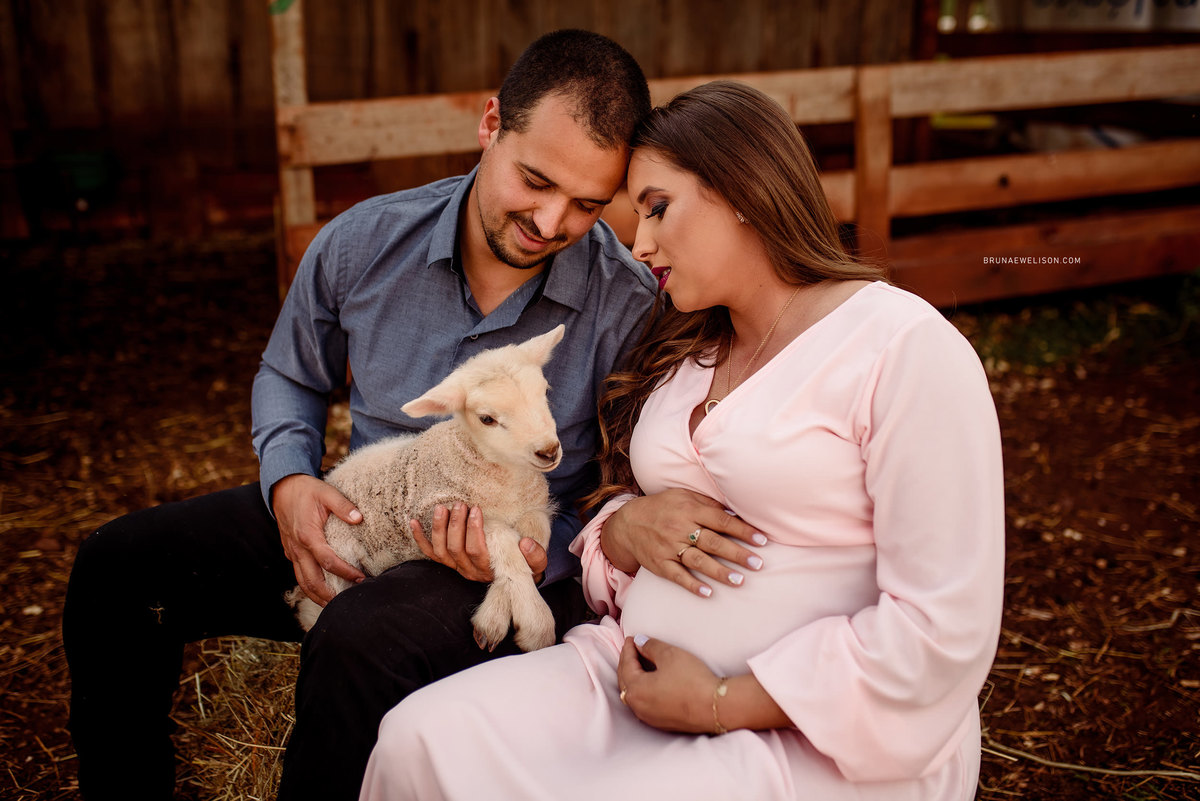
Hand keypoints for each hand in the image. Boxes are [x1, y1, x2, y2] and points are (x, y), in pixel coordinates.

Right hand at [273, 473, 366, 604]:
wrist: (282, 489)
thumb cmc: (307, 491)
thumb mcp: (326, 492)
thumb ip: (343, 505)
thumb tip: (359, 518)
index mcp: (308, 535)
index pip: (327, 561)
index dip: (345, 572)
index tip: (361, 578)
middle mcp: (298, 548)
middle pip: (312, 580)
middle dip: (329, 595)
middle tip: (348, 602)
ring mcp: (292, 552)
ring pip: (302, 582)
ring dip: (317, 596)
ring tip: (335, 605)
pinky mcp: (291, 552)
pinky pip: (299, 574)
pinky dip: (310, 586)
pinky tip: (323, 591)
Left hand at [411, 503, 547, 583]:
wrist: (512, 576)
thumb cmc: (523, 563)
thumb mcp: (536, 563)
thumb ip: (535, 556)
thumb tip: (525, 543)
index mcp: (489, 569)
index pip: (477, 551)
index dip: (474, 530)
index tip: (476, 509)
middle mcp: (470, 571)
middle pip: (456, 549)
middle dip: (456, 525)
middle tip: (460, 504)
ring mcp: (456, 567)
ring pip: (441, 551)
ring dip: (439, 529)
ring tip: (442, 508)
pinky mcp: (447, 563)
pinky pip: (429, 553)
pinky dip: (419, 538)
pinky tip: (413, 521)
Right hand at [602, 488, 765, 596]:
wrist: (628, 522)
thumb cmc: (663, 508)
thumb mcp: (684, 496)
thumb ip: (708, 504)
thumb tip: (736, 513)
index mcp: (689, 510)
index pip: (721, 521)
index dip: (742, 530)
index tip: (762, 540)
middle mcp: (680, 528)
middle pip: (713, 542)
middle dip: (737, 553)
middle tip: (758, 564)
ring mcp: (669, 547)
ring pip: (698, 561)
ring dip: (719, 572)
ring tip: (740, 580)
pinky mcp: (659, 563)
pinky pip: (677, 576)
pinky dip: (692, 585)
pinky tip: (708, 593)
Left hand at [617, 635, 791, 733]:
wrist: (714, 707)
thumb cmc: (691, 679)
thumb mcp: (669, 655)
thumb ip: (650, 646)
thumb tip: (639, 642)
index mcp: (635, 689)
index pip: (626, 664)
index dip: (628, 649)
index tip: (631, 638)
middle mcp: (638, 706)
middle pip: (626, 680)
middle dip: (627, 663)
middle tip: (632, 649)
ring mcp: (649, 717)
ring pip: (634, 694)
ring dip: (634, 677)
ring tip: (640, 664)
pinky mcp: (661, 722)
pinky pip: (645, 703)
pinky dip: (644, 690)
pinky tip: (651, 683)